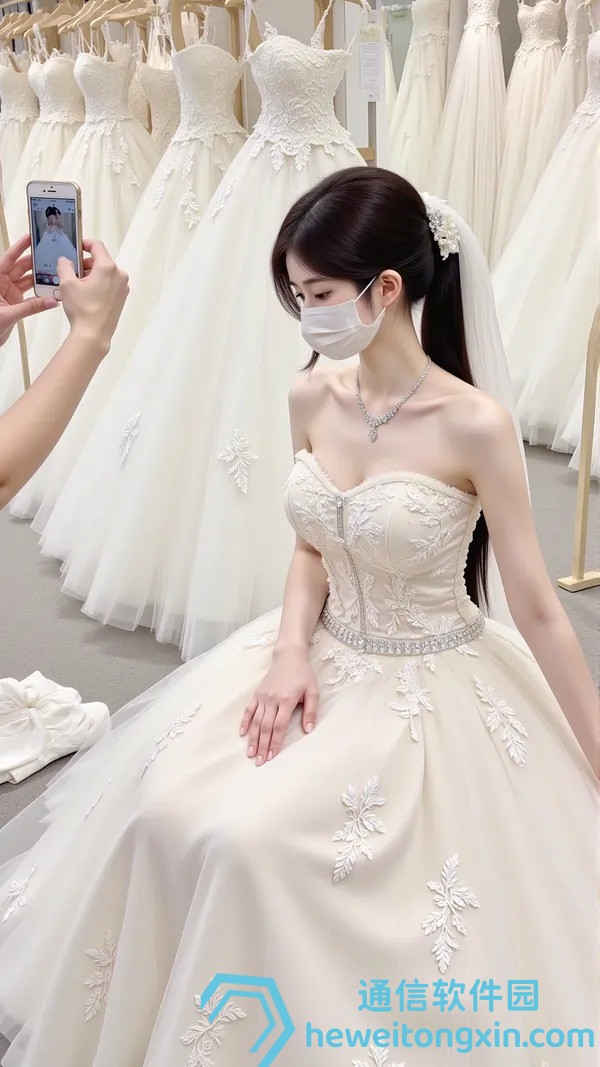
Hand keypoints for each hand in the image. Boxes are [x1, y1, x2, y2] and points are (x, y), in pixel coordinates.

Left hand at [0, 235, 57, 346]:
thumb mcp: (9, 315)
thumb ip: (31, 308)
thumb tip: (51, 302)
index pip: (8, 259)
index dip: (19, 247)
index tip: (30, 238)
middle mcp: (2, 283)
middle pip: (20, 267)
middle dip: (35, 262)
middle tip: (50, 256)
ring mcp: (9, 292)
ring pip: (27, 280)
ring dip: (39, 278)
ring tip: (54, 273)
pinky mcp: (15, 301)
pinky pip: (30, 294)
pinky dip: (40, 293)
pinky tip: (50, 291)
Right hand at [58, 239, 128, 355]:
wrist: (94, 334)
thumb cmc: (82, 308)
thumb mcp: (67, 284)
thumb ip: (65, 266)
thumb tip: (65, 260)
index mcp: (108, 267)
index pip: (97, 246)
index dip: (85, 244)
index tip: (76, 248)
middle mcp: (119, 275)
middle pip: (101, 260)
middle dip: (86, 263)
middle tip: (72, 272)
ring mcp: (123, 287)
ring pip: (106, 273)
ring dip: (92, 274)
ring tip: (78, 286)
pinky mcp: (122, 298)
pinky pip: (110, 284)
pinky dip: (99, 284)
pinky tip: (87, 295)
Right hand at [240, 648, 318, 764]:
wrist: (288, 656)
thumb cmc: (303, 674)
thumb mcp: (313, 691)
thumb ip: (311, 711)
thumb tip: (308, 730)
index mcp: (286, 700)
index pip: (279, 726)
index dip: (274, 742)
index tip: (271, 756)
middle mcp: (272, 700)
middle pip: (265, 727)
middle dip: (261, 746)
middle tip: (259, 762)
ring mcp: (263, 696)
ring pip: (255, 721)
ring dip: (252, 738)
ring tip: (250, 753)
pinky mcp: (257, 693)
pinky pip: (248, 709)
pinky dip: (244, 722)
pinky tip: (242, 734)